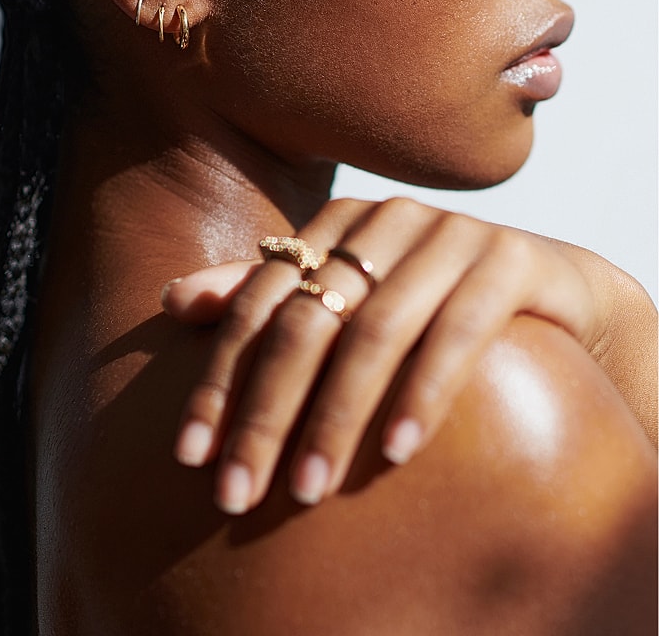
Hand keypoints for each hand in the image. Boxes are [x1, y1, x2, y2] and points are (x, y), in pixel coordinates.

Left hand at [162, 197, 598, 514]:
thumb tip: (169, 299)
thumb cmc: (430, 298)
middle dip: (265, 413)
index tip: (189, 457)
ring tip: (308, 491)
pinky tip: (397, 451)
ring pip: (375, 331)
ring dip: (337, 417)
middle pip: (307, 321)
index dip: (219, 379)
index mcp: (337, 226)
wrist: (546, 284)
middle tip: (237, 494)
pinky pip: (458, 331)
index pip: (258, 304)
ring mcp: (450, 236)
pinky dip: (423, 392)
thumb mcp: (349, 297)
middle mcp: (386, 221)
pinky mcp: (509, 261)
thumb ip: (268, 297)